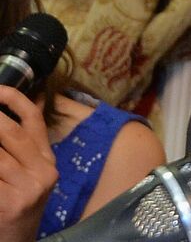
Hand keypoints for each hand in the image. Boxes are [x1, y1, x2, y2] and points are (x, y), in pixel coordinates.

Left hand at [0, 87, 56, 241]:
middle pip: (10, 132)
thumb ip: (23, 143)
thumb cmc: (16, 201)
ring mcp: (27, 187)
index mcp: (45, 159)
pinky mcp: (9, 202)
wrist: (16, 239)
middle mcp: (42, 170)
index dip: (13, 99)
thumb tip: (18, 107)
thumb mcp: (27, 171)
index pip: (33, 119)